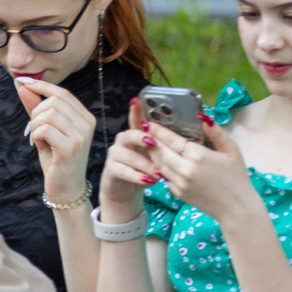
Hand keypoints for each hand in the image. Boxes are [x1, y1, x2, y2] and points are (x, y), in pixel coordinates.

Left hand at [17, 76, 95, 208]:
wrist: (66, 188)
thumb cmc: (56, 159)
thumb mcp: (45, 130)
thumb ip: (35, 108)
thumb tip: (22, 86)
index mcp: (85, 117)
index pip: (62, 93)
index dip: (41, 86)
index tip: (21, 82)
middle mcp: (87, 123)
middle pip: (54, 101)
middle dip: (35, 112)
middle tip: (33, 130)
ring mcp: (81, 135)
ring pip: (47, 114)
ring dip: (34, 126)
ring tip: (38, 140)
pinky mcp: (71, 148)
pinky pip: (44, 129)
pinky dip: (36, 136)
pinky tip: (39, 146)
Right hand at [99, 99, 161, 217]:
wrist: (125, 191)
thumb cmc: (144, 171)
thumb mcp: (155, 158)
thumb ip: (163, 147)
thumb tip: (181, 139)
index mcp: (135, 135)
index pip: (136, 120)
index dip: (136, 110)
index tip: (136, 101)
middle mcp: (123, 142)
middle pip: (130, 134)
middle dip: (142, 138)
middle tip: (154, 143)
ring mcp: (115, 155)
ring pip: (128, 155)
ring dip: (145, 164)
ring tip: (159, 174)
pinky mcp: (110, 169)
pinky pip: (123, 170)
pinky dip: (137, 176)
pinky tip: (148, 181)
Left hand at [142, 111, 261, 226]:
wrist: (235, 207)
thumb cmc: (236, 177)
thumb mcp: (232, 150)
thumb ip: (217, 133)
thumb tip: (204, 117)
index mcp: (199, 156)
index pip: (172, 140)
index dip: (159, 131)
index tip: (148, 123)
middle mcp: (185, 169)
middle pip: (160, 151)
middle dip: (151, 140)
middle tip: (143, 130)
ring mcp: (179, 183)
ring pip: (159, 164)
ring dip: (152, 153)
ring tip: (149, 143)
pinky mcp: (177, 193)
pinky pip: (164, 177)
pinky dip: (160, 167)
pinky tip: (160, 160)